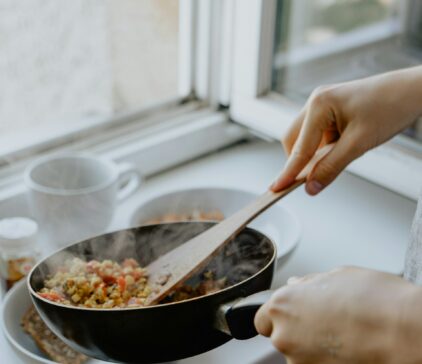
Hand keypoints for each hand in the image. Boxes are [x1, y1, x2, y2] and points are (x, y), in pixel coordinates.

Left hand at [255, 267, 421, 363]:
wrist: (403, 331)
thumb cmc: (375, 299)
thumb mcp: (337, 276)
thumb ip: (308, 283)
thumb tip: (297, 285)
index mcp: (283, 305)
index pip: (262, 318)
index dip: (279, 316)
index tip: (293, 315)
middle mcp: (284, 335)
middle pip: (281, 336)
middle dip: (297, 330)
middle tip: (325, 321)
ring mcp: (300, 361)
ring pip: (299, 354)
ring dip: (313, 347)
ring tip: (342, 334)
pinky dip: (326, 359)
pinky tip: (348, 347)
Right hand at [271, 66, 421, 194]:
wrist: (413, 90)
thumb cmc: (391, 107)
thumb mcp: (359, 143)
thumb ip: (331, 167)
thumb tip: (311, 186)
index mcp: (319, 104)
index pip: (299, 147)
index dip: (288, 171)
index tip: (276, 188)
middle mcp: (316, 101)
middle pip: (293, 140)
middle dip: (299, 160)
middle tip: (308, 180)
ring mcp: (323, 104)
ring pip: (305, 138)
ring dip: (314, 154)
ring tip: (338, 157)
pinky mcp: (331, 110)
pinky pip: (318, 134)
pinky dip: (324, 147)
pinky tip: (342, 149)